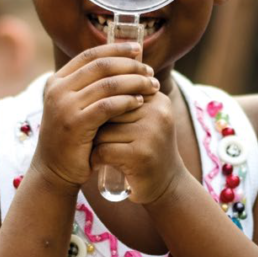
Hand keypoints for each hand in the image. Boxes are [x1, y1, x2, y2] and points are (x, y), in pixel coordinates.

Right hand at [31, 43, 156, 195]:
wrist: (54, 170)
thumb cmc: (74, 136)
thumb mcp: (76, 105)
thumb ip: (91, 86)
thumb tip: (126, 61)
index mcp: (57, 80)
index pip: (90, 55)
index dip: (116, 49)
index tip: (138, 49)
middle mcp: (57, 90)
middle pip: (101, 66)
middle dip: (130, 66)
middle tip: (150, 71)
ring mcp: (64, 106)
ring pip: (107, 84)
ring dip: (134, 82)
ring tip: (152, 86)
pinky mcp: (75, 124)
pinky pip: (107, 106)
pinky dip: (127, 101)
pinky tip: (140, 102)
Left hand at [90, 88, 183, 204]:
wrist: (166, 185)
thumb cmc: (145, 148)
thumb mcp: (143, 118)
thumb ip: (127, 97)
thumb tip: (91, 72)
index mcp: (157, 99)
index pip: (116, 90)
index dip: (101, 107)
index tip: (101, 122)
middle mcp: (157, 113)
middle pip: (107, 109)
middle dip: (96, 124)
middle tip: (95, 137)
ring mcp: (151, 133)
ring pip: (102, 130)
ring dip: (94, 142)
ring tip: (101, 151)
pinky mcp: (141, 155)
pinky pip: (104, 150)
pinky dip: (96, 159)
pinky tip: (100, 163)